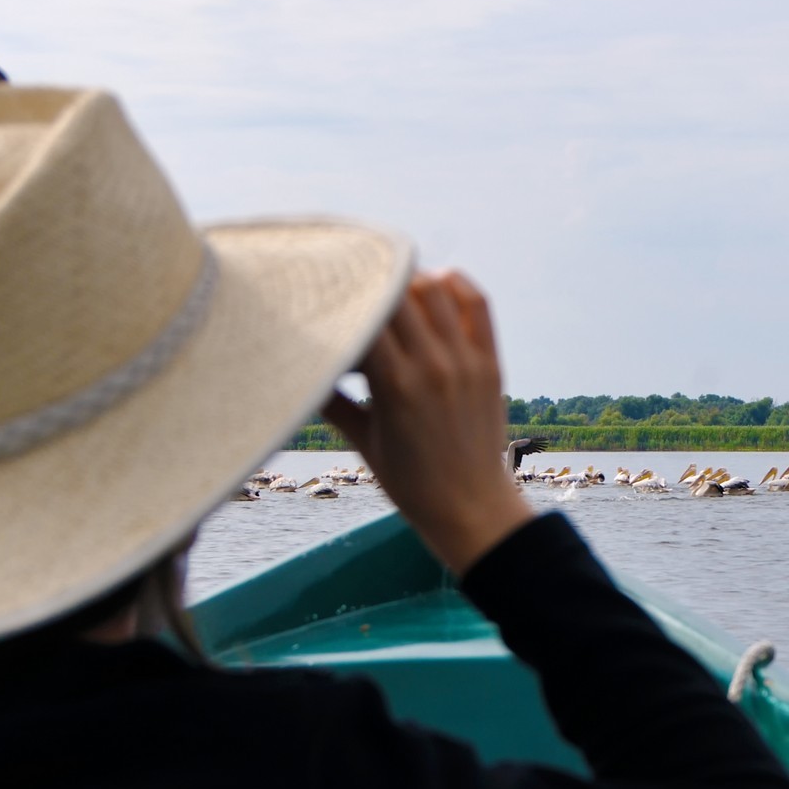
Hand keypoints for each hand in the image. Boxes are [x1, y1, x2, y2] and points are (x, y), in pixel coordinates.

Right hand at [322, 271, 533, 575]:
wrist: (471, 507)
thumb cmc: (410, 482)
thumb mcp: (362, 442)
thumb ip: (331, 401)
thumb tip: (298, 369)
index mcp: (394, 386)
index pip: (364, 316)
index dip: (343, 304)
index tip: (327, 303)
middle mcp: (432, 366)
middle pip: (397, 293)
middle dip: (372, 288)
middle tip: (357, 293)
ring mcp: (465, 362)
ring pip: (436, 289)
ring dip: (410, 281)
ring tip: (392, 289)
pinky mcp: (490, 363)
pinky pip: (478, 304)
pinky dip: (456, 285)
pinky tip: (435, 283)